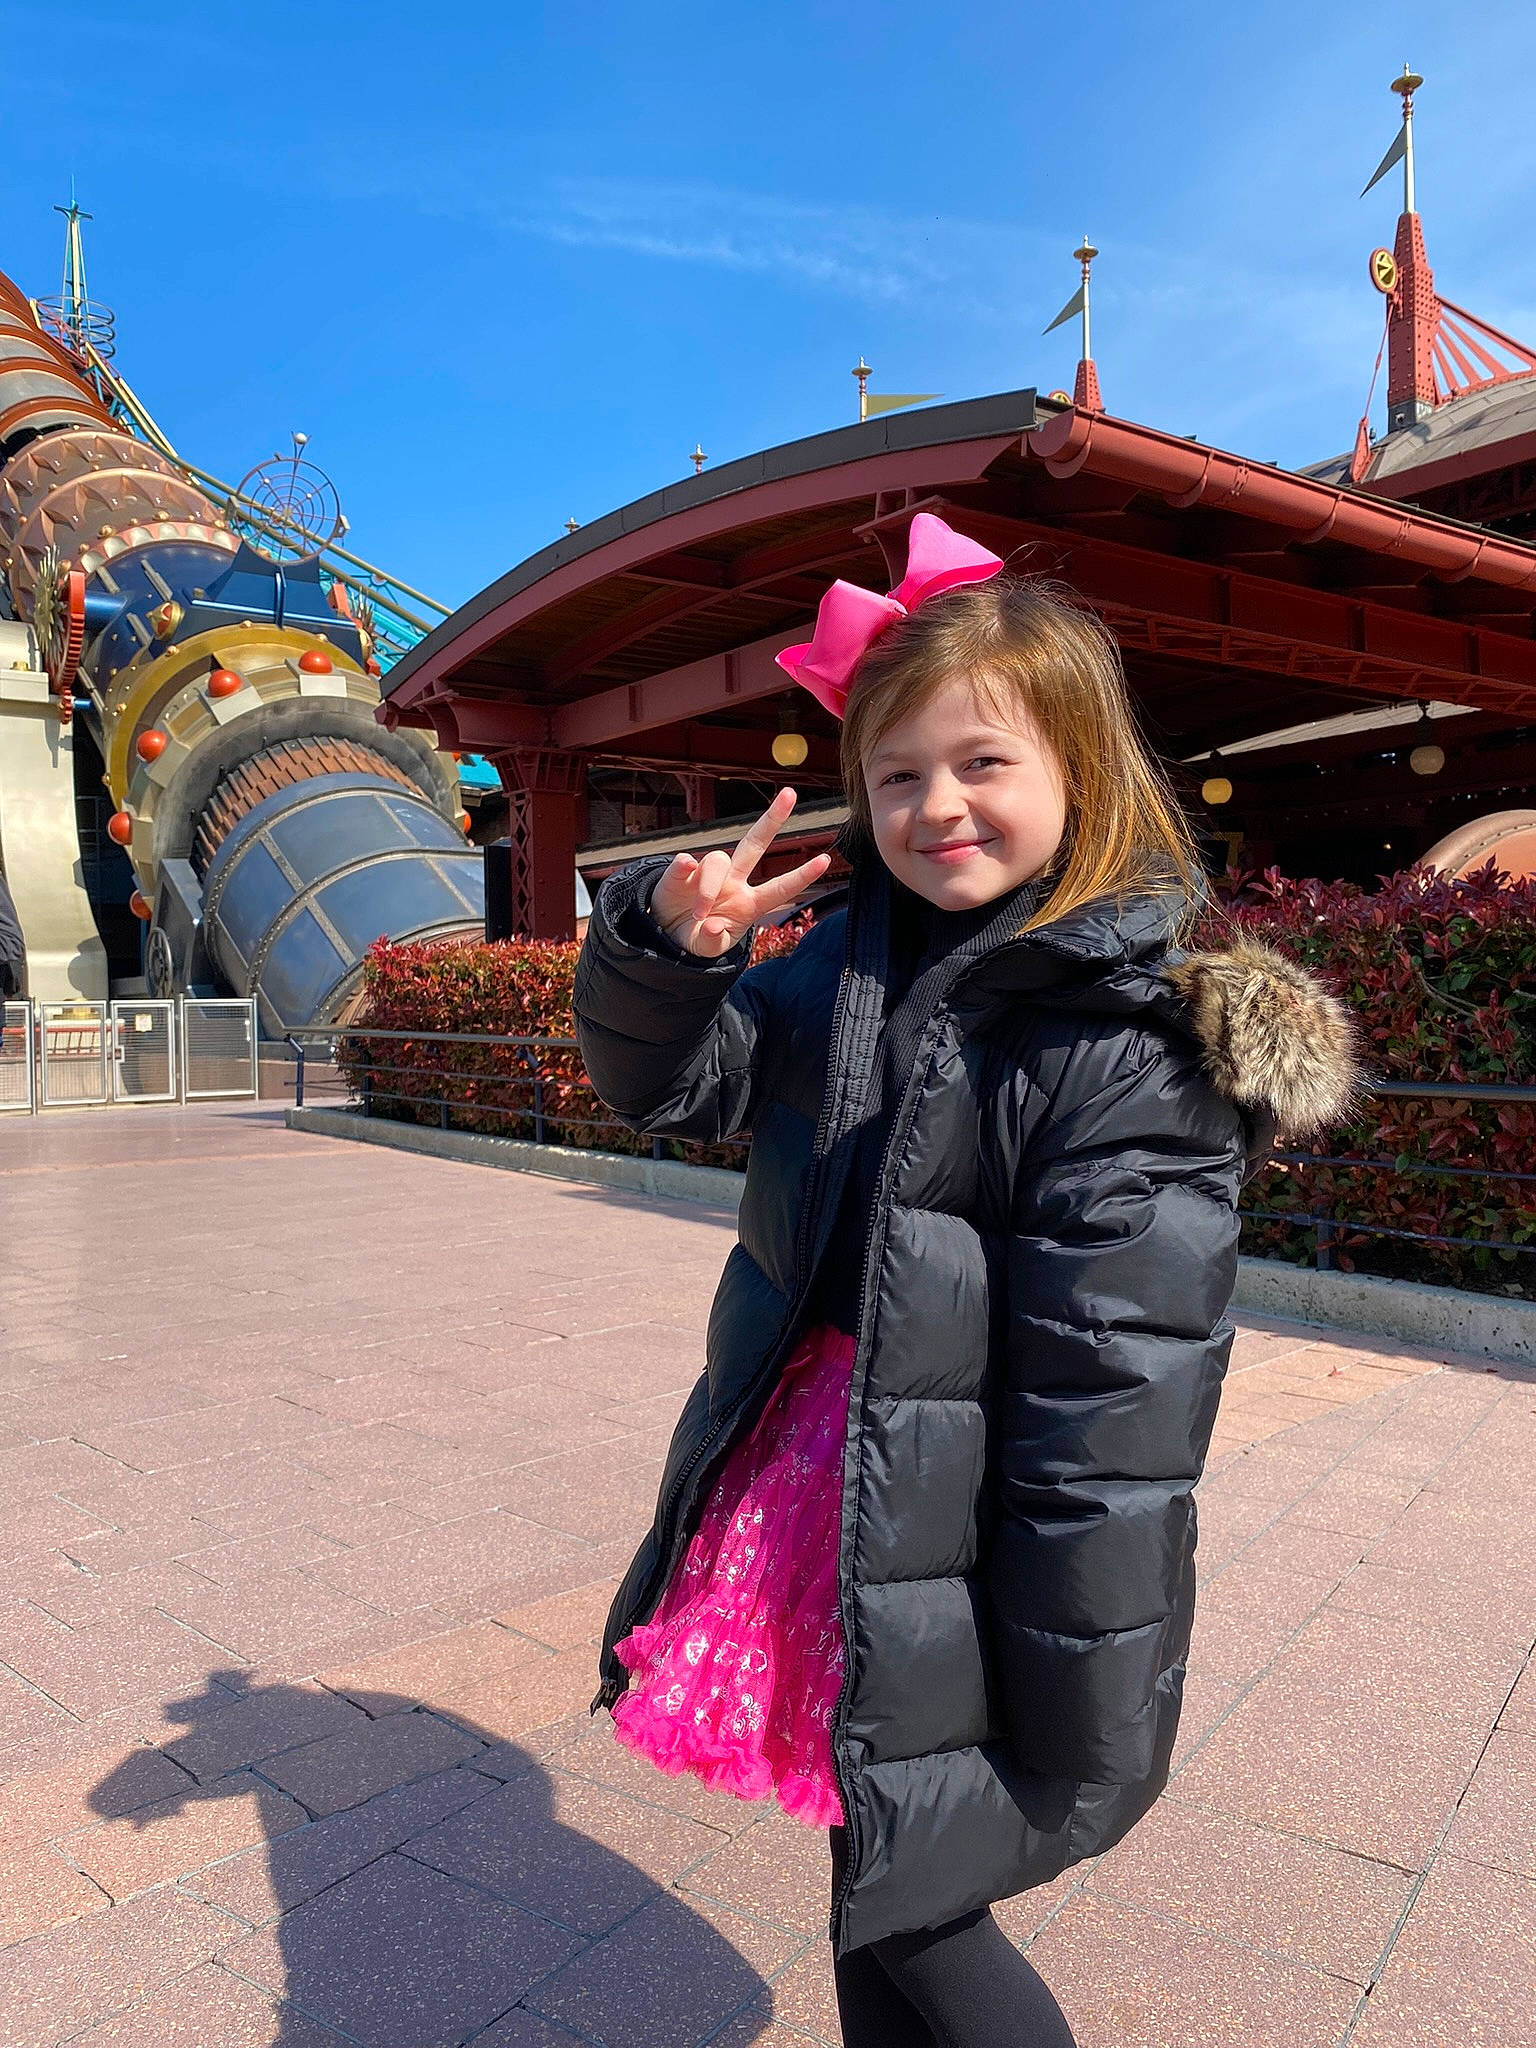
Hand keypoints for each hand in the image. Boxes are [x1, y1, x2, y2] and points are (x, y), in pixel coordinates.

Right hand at [649, 788, 831, 957]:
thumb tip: (711, 925)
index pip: (780, 887)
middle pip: (755, 843)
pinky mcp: (682, 870)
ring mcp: (708, 872)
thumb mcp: (707, 948)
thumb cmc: (698, 937)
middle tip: (790, 793)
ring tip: (699, 913)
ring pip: (717, 861)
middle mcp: (734, 881)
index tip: (826, 859)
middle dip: (773, 818)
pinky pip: (685, 862)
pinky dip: (683, 866)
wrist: (666, 933)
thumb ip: (712, 941)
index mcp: (749, 903)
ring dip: (708, 888)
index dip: (802, 875)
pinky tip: (683, 870)